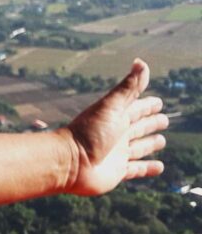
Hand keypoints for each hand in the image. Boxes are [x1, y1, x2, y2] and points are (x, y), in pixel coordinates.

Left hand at [63, 59, 167, 195]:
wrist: (69, 163)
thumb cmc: (88, 132)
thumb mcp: (111, 107)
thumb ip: (128, 87)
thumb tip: (142, 62)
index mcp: (116, 117)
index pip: (136, 107)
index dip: (148, 104)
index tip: (158, 101)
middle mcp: (117, 134)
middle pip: (139, 126)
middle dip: (151, 122)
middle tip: (164, 119)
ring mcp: (118, 153)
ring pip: (140, 147)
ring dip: (150, 144)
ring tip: (161, 141)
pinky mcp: (118, 171)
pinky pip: (137, 170)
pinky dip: (148, 169)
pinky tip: (159, 167)